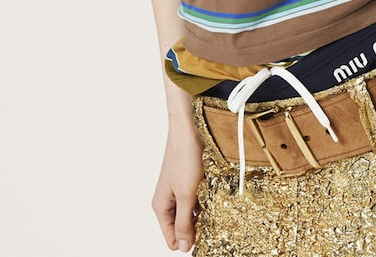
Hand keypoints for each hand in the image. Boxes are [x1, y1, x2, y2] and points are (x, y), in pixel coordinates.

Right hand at [151, 118, 204, 251]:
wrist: (190, 130)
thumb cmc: (185, 158)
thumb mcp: (186, 195)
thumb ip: (184, 222)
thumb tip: (182, 247)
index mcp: (161, 207)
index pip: (171, 239)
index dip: (187, 241)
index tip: (205, 236)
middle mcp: (168, 201)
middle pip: (182, 227)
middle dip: (197, 227)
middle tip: (213, 220)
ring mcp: (179, 191)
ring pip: (191, 213)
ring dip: (203, 213)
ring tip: (214, 204)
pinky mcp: (190, 182)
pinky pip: (197, 199)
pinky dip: (206, 200)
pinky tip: (214, 193)